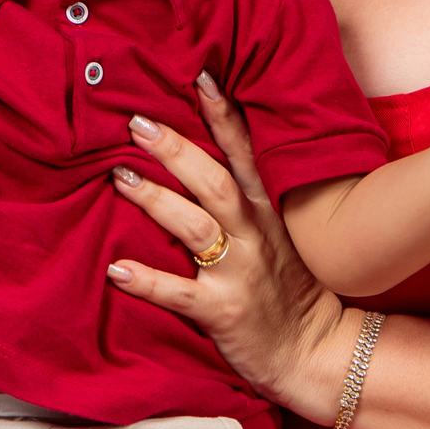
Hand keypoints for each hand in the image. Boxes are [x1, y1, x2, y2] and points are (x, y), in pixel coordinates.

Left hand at [107, 77, 347, 412]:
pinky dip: (147, 280)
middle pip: (214, 182)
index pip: (244, 153)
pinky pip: (179, 293)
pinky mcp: (222, 312)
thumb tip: (196, 153)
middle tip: (138, 122)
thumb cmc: (285, 288)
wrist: (313, 351)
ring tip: (119, 176)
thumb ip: (241, 198)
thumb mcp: (274, 233)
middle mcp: (253, 235)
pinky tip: (116, 268)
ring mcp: (239, 273)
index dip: (224, 115)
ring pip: (195, 227)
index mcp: (263, 211)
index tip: (201, 77)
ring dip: (156, 199)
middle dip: (176, 150)